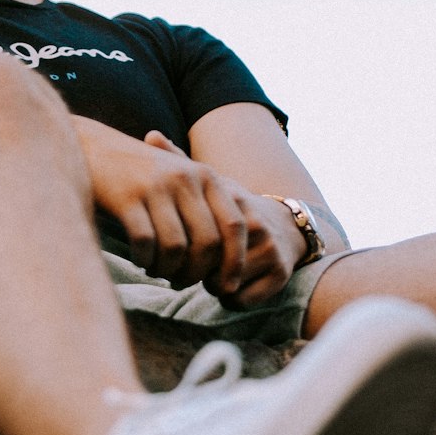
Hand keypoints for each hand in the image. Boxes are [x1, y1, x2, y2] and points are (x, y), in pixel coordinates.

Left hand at [140, 130, 306, 306]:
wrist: (284, 225)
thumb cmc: (231, 207)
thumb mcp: (208, 185)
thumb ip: (178, 162)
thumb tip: (151, 134)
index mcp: (229, 200)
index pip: (191, 237)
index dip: (176, 249)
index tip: (171, 250)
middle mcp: (251, 222)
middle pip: (203, 265)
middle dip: (192, 270)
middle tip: (192, 265)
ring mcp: (269, 246)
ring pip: (221, 285)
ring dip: (212, 286)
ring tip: (214, 272)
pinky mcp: (281, 271)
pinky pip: (241, 300)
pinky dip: (232, 299)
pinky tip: (232, 285)